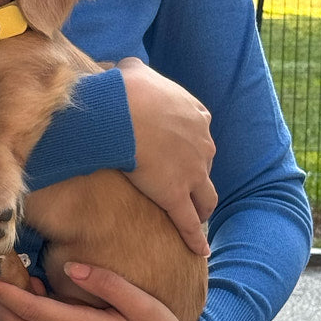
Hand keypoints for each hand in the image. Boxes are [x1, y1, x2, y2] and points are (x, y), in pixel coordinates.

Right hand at [118, 57, 215, 256]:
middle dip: (197, 176)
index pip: (199, 132)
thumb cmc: (124, 89)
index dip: (190, 144)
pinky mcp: (177, 196)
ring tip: (196, 219)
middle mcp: (201, 144)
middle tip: (186, 188)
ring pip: (205, 197)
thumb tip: (115, 68)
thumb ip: (130, 71)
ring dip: (201, 208)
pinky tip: (199, 252)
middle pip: (205, 165)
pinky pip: (189, 223)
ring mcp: (193, 173)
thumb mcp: (132, 69)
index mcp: (194, 115)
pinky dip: (196, 239)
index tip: (180, 152)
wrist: (123, 112)